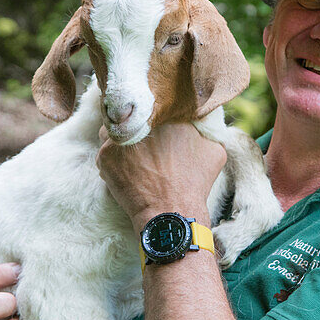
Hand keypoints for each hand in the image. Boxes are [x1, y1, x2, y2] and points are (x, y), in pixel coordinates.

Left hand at [96, 123, 225, 227]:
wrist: (171, 211)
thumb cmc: (194, 184)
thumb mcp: (214, 153)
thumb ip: (206, 133)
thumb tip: (199, 128)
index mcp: (168, 115)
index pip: (155, 107)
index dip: (155, 117)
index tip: (158, 128)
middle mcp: (142, 122)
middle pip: (132, 115)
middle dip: (136, 126)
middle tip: (143, 142)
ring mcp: (121, 137)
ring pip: (115, 130)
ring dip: (120, 140)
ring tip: (132, 157)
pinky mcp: (106, 155)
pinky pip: (106, 152)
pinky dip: (113, 161)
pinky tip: (126, 172)